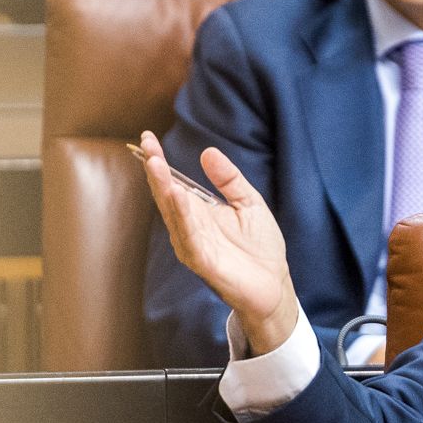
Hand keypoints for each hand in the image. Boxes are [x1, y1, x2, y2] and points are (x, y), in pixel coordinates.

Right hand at [136, 132, 300, 353]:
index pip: (172, 183)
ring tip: (156, 164)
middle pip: (166, 195)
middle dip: (156, 171)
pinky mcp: (203, 262)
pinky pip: (189, 236)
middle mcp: (189, 227)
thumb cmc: (260, 247)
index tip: (148, 137)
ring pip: (173, 214)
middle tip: (147, 147)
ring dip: (164, 189)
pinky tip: (177, 197)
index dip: (159, 162)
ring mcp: (193, 245)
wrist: (274, 284)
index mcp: (198, 212)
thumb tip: (207, 152)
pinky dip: (182, 217)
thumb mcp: (249, 203)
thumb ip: (229, 179)